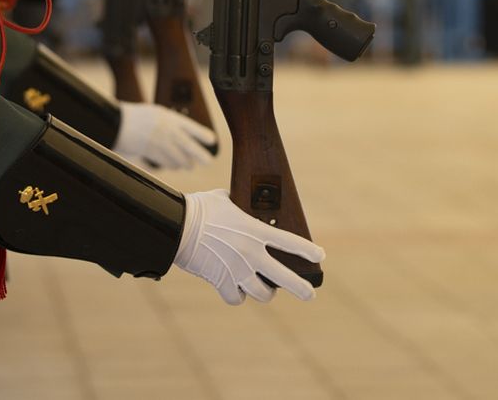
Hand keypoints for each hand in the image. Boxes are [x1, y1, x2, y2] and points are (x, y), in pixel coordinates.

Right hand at [114, 102, 215, 168]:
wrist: (118, 124)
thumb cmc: (138, 117)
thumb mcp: (158, 114)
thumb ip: (172, 124)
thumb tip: (186, 136)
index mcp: (171, 118)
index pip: (192, 128)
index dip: (203, 135)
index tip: (212, 140)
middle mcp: (168, 132)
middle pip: (189, 146)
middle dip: (201, 155)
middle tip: (208, 161)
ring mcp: (160, 144)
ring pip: (179, 158)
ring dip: (185, 163)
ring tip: (188, 165)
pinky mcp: (153, 154)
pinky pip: (168, 163)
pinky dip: (173, 165)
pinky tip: (175, 165)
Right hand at [173, 189, 323, 303]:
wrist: (178, 227)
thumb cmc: (200, 208)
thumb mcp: (225, 199)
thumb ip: (238, 205)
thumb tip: (239, 203)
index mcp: (255, 231)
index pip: (291, 243)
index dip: (308, 251)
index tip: (320, 257)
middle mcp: (251, 254)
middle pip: (285, 278)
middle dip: (302, 288)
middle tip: (310, 294)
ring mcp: (237, 271)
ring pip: (263, 294)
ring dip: (266, 293)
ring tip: (267, 290)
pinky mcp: (222, 283)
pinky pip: (236, 298)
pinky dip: (238, 295)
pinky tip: (237, 290)